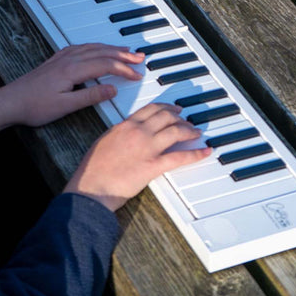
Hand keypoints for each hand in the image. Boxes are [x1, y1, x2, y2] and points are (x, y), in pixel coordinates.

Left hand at [0, 44, 145, 132]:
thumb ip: (90, 97)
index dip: (123, 69)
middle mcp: (68, 60)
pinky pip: (81, 47)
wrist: (9, 102)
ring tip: (126, 50)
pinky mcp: (56, 60)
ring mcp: (61, 58)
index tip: (136, 75)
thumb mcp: (65, 106)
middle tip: (140, 57)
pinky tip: (98, 48)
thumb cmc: (34, 106)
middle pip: (102, 53)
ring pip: (92, 47)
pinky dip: (95, 46)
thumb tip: (112, 90)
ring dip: (111, 48)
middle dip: (123, 54)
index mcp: (72, 70)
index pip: (105, 66)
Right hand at [64, 103, 210, 211]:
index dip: (166, 107)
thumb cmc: (93, 170)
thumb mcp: (104, 141)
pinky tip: (204, 151)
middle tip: (187, 119)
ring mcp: (147, 148)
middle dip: (180, 117)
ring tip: (196, 132)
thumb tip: (130, 130)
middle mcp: (138, 132)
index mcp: (125, 125)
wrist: (91, 188)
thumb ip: (120, 133)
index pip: (151, 108)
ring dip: (189, 130)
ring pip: (175, 131)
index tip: (173, 108)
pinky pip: (180, 157)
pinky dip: (196, 153)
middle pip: (166, 116)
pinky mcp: (153, 166)